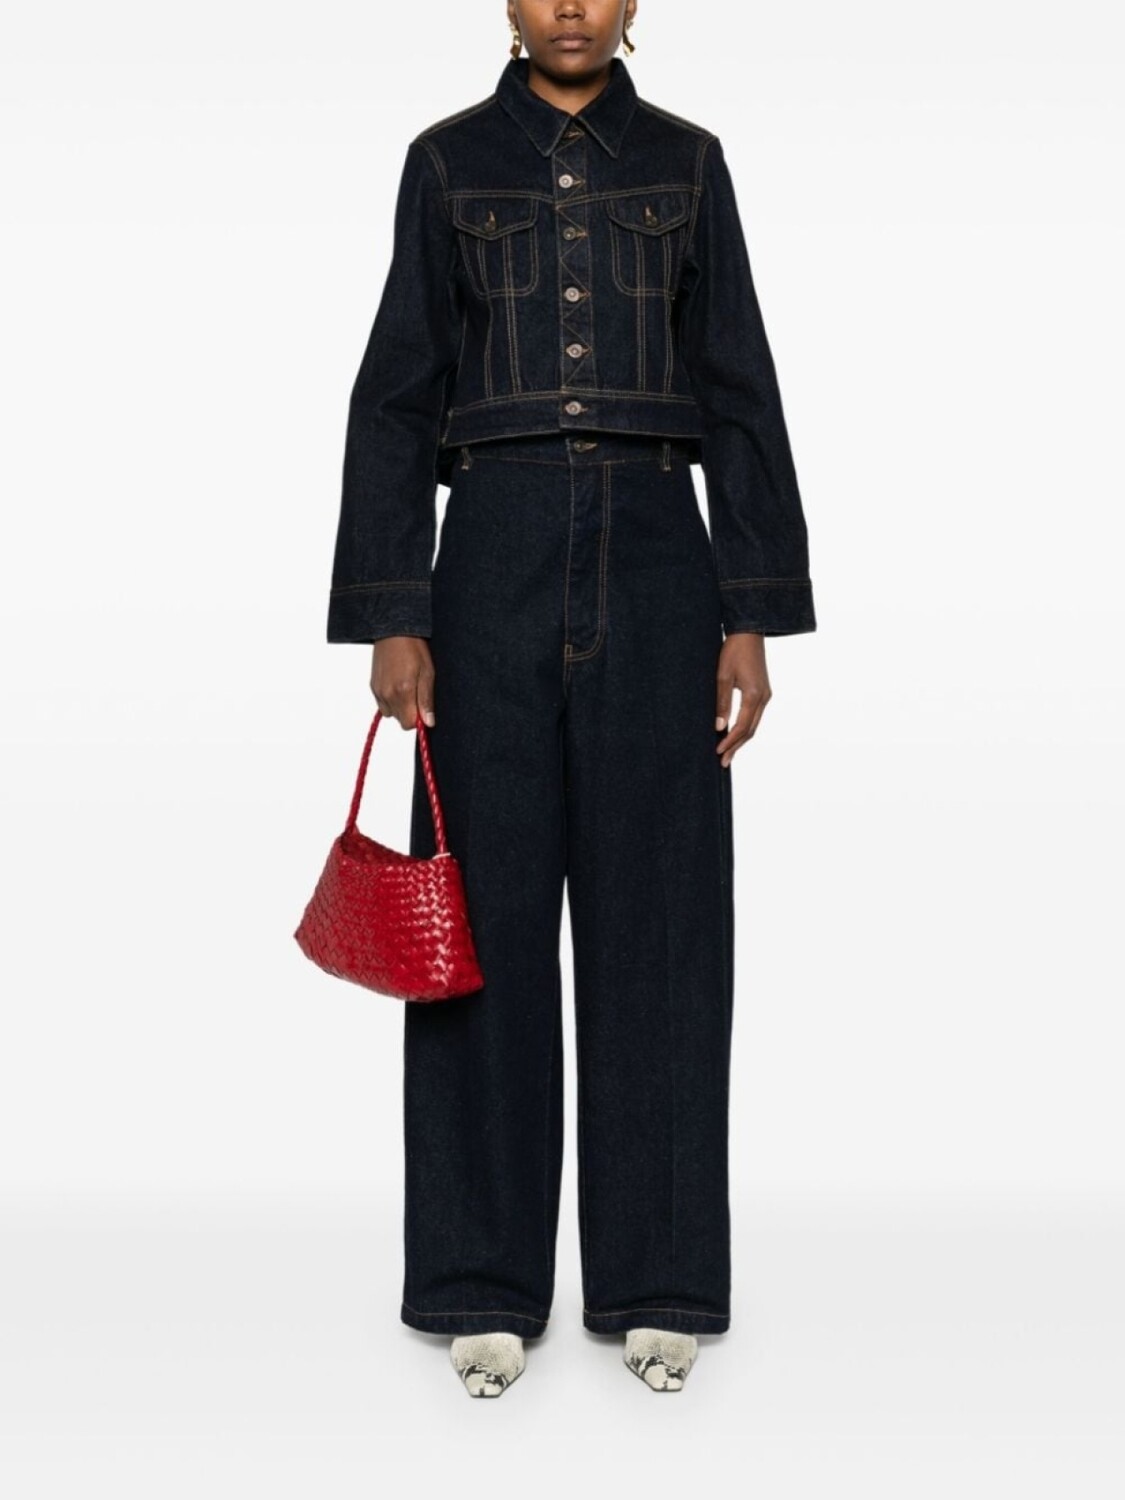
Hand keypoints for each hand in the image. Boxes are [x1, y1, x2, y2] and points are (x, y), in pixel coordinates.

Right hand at [370, 637, 435, 730]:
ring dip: (400, 706)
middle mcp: (387, 694)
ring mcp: (378, 691)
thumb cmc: (414, 649)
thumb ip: (426, 700)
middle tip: (417, 692)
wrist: (393, 631)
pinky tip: (397, 684)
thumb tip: (428, 722)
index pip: (408, 724)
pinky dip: (391, 699)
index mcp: (403, 692)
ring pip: (391, 713)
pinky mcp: (373, 686)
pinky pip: (382, 704)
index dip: (419, 719)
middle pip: (399, 720)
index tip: (424, 707)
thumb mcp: (427, 673)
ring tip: (407, 688)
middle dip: (410, 712)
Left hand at [715, 632, 770, 766]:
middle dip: (736, 746)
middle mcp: (764, 698)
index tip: (718, 752)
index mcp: (755, 695)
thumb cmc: (733, 651)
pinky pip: (755, 715)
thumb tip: (719, 727)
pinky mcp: (763, 691)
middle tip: (723, 761)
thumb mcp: (722, 676)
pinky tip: (735, 733)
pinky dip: (745, 727)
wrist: (749, 632)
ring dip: (741, 739)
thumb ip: (722, 703)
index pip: (742, 727)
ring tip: (728, 752)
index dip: (730, 742)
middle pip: (750, 730)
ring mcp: (765, 695)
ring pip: (754, 724)